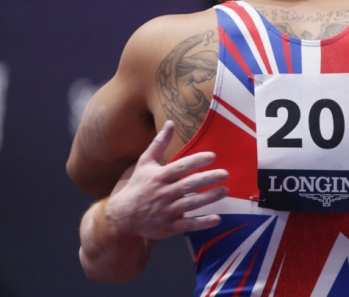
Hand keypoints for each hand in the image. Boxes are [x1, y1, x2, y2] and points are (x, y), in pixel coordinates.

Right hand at [105, 120, 227, 241]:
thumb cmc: (138, 186)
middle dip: (207, 179)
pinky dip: (202, 223)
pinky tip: (217, 219)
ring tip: (225, 190)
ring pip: (191, 204)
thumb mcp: (145, 163)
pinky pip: (188, 225)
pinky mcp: (169, 227)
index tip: (213, 156)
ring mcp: (166, 211)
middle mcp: (163, 193)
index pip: (180, 167)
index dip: (196, 161)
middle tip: (225, 174)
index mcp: (159, 177)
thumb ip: (159, 143)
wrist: (122, 217)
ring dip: (209, 198)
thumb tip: (170, 122)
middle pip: (188, 185)